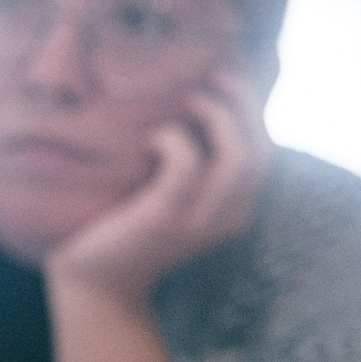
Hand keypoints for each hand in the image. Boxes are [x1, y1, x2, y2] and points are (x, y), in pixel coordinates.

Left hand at [45, 70, 268, 302]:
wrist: (94, 287)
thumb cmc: (124, 233)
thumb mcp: (168, 198)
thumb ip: (188, 168)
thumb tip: (183, 108)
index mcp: (235, 209)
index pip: (265, 152)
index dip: (254, 110)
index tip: (228, 78)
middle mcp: (228, 216)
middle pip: (261, 150)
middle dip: (246, 103)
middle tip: (215, 74)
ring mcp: (199, 220)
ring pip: (237, 157)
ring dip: (219, 116)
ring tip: (191, 96)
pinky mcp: (165, 218)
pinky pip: (186, 166)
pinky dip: (175, 140)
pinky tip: (152, 136)